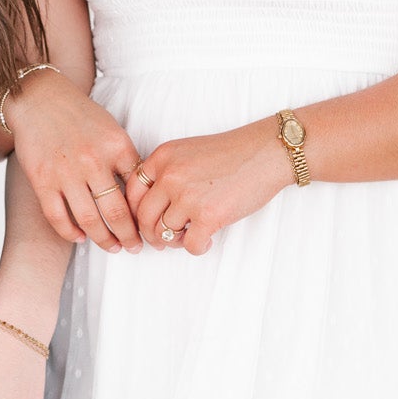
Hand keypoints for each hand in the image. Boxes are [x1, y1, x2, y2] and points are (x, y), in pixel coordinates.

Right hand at [7, 69, 143, 253]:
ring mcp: (66, 173)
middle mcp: (93, 161)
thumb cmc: (79, 115)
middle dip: (130, 236)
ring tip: (113, 247)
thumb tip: (142, 193)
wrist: (40, 98)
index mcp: (116, 146)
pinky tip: (81, 237)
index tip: (151, 226)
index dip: (146, 213)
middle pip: (117, 212)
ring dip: (104, 240)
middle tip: (136, 247)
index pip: (138, 190)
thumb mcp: (112, 130)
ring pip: (89, 220)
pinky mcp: (42, 180)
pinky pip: (58, 217)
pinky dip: (71, 233)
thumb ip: (126, 159)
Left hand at [129, 120, 290, 254]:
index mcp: (162, 158)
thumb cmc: (232, 153)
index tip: (144, 223)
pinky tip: (207, 240)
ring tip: (190, 235)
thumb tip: (151, 208)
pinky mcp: (208, 216)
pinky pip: (190, 245)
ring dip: (175, 241)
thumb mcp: (188, 151)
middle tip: (162, 241)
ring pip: (164, 233)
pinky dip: (197, 248)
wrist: (266, 152)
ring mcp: (188, 196)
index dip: (135, 213)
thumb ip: (166, 172)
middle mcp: (170, 176)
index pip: (131, 192)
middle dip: (151, 234)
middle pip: (143, 217)